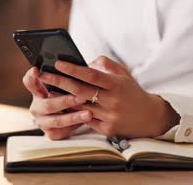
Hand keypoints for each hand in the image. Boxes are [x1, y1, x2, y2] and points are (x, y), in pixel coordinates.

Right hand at [23, 67, 92, 139]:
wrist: (72, 119)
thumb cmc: (69, 96)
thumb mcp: (66, 86)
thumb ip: (69, 78)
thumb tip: (88, 66)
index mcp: (38, 92)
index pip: (29, 82)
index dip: (31, 76)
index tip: (37, 70)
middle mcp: (37, 107)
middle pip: (47, 104)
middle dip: (66, 101)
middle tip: (81, 97)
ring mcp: (42, 121)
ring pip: (57, 120)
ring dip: (74, 116)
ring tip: (89, 113)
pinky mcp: (51, 133)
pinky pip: (63, 131)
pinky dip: (76, 126)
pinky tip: (87, 122)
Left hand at [38, 56, 179, 137]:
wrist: (149, 117)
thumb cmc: (131, 91)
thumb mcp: (123, 73)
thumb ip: (105, 64)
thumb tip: (84, 63)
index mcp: (117, 85)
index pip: (91, 75)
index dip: (73, 69)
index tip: (58, 62)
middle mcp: (113, 101)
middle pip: (80, 90)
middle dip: (59, 81)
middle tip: (43, 74)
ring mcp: (109, 117)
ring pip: (79, 106)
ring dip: (61, 98)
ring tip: (46, 88)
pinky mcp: (106, 129)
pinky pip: (84, 118)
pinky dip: (71, 111)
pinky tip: (59, 104)